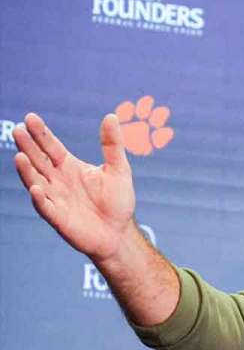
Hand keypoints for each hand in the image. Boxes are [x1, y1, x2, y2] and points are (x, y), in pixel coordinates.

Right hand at [13, 112, 136, 261]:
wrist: (119, 232)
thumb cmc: (118, 201)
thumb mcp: (119, 169)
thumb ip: (112, 145)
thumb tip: (111, 116)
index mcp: (69, 167)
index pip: (51, 147)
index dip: (41, 134)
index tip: (30, 117)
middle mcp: (57, 181)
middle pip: (39, 160)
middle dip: (28, 146)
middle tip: (18, 130)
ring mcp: (55, 199)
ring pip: (36, 182)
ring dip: (27, 171)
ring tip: (19, 156)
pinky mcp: (58, 218)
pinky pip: (46, 208)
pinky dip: (40, 199)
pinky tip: (37, 189)